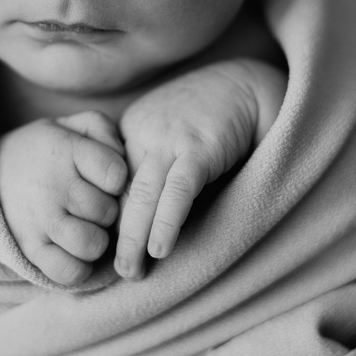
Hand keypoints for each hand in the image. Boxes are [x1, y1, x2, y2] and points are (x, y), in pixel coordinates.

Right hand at [0, 111, 126, 285]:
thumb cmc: (44, 151)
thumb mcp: (70, 125)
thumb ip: (104, 130)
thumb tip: (124, 159)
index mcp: (66, 150)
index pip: (115, 173)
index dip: (119, 179)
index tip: (106, 178)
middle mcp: (52, 186)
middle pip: (107, 211)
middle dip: (109, 210)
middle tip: (94, 203)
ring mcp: (40, 220)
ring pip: (92, 244)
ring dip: (96, 239)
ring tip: (86, 226)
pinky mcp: (30, 249)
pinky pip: (70, 272)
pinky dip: (80, 266)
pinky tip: (75, 250)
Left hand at [115, 59, 285, 278]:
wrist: (247, 84)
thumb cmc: (210, 117)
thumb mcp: (171, 137)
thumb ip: (155, 168)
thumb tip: (143, 221)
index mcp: (132, 131)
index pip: (113, 183)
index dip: (110, 218)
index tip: (108, 249)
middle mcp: (144, 133)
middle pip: (122, 191)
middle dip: (116, 234)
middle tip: (116, 270)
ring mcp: (170, 139)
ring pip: (143, 193)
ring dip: (133, 236)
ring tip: (130, 271)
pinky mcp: (199, 147)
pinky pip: (178, 190)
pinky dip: (166, 221)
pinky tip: (160, 248)